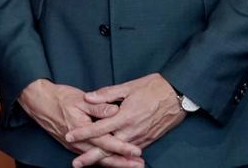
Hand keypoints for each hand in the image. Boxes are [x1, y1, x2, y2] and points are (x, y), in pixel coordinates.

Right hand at [18, 79, 143, 167]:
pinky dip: (103, 160)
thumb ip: (98, 107)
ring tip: (132, 165)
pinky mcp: (72, 146)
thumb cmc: (59, 97)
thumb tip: (115, 111)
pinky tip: (113, 160)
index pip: (106, 142)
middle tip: (140, 164)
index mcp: (82, 129)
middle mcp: (78, 142)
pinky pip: (90, 156)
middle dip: (122, 162)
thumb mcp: (80, 99)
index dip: (122, 147)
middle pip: (103, 156)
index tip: (137, 151)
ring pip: (97, 159)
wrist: (38, 102)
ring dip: (115, 163)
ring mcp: (74, 146)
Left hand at [66, 73, 185, 167]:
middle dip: (90, 157)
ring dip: (104, 160)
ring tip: (88, 164)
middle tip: (75, 164)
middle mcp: (132, 131)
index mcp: (125, 117)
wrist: (178, 96)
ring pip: (119, 153)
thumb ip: (107, 94)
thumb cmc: (153, 88)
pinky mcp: (148, 141)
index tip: (69, 136)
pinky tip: (111, 161)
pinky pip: (130, 152)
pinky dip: (120, 159)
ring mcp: (141, 138)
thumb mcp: (128, 87)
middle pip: (108, 148)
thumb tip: (88, 97)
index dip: (83, 133)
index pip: (99, 128)